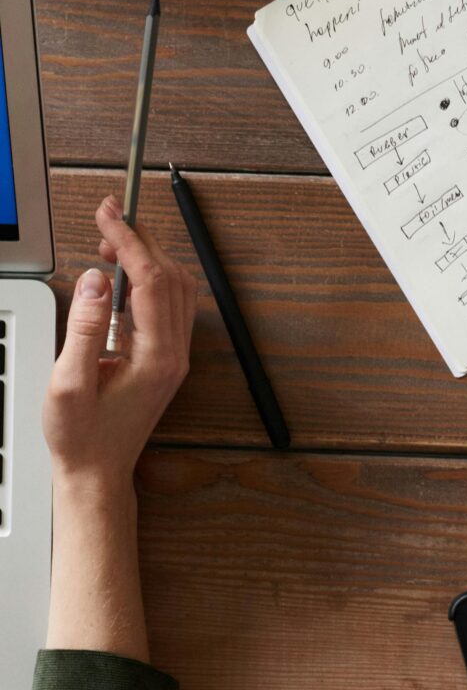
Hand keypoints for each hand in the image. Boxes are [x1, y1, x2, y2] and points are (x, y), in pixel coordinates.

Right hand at [44, 200, 194, 493]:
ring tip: (112, 242)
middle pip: (171, 276)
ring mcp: (175, 355)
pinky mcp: (167, 358)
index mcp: (156, 357)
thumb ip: (82, 329)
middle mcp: (175, 353)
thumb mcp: (68, 385)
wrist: (98, 475)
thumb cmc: (81, 439)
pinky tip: (123, 275)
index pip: (150, 280)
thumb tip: (94, 280)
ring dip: (148, 256)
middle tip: (109, 215)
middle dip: (141, 239)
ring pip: (176, 287)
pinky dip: (151, 278)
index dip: (130, 241)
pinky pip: (170, 304)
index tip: (109, 214)